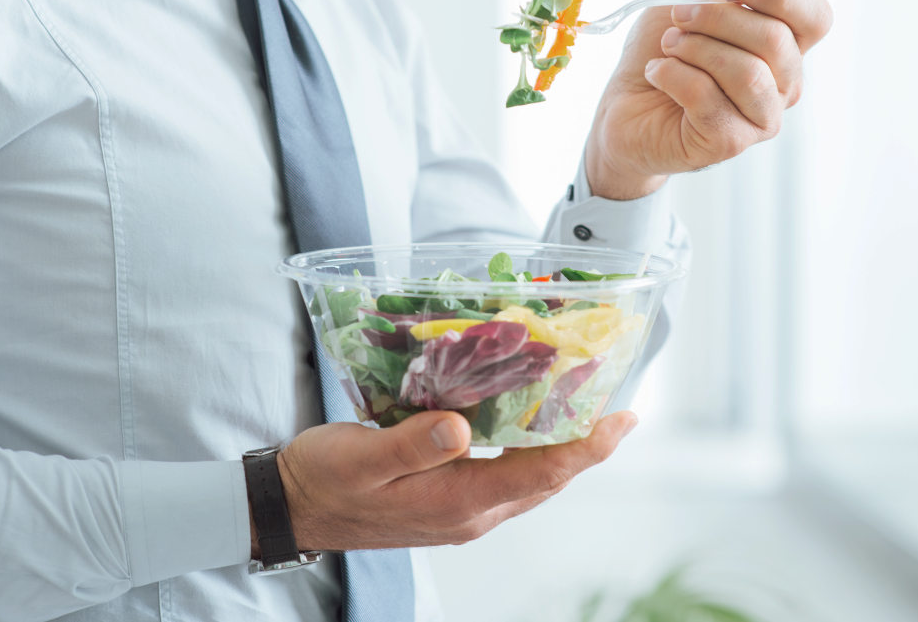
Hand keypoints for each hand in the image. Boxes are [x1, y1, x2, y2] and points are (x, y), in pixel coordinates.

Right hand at [266, 409, 636, 551]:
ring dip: (562, 448)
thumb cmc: (323, 478)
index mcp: (457, 502)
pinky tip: (531, 422)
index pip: (541, 473)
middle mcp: (471, 512)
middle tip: (618, 404)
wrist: (294, 508)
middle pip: (547, 479)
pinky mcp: (450, 501)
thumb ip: (412, 444)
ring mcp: (462, 511)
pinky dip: (530, 449)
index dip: (587, 446)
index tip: (623, 418)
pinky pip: (507, 476)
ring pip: (530, 480)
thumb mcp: (361, 457)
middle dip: (587, 444)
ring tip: (586, 409)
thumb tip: (460, 426)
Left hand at [585, 0, 833, 198]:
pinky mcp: (728, 142)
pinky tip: (657, 73)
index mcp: (786, 47)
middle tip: (678, 17)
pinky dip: (672, 75)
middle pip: (775, 40)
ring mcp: (761, 119)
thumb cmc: (663, 50)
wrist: (623, 105)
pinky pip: (707, 97)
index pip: (815, 18)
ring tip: (668, 47)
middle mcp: (784, 85)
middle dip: (718, 18)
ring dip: (695, 48)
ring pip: (747, 73)